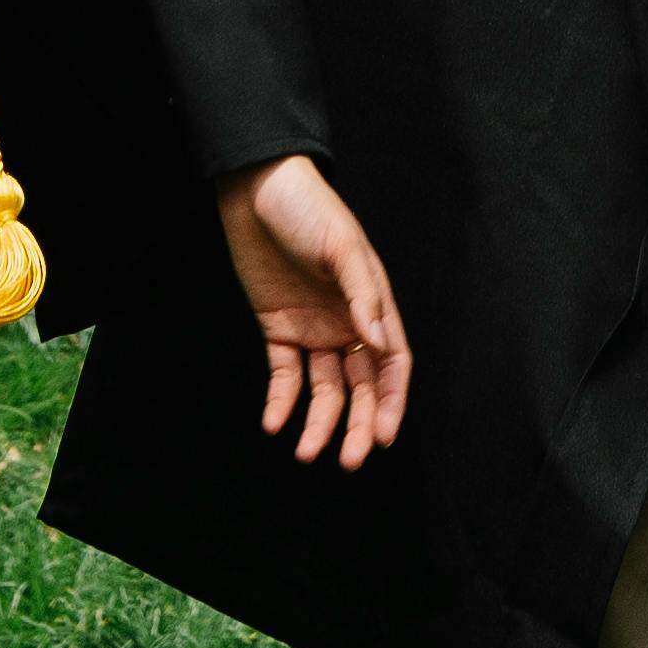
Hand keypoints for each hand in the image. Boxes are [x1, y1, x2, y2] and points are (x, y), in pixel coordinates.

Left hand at [216, 150, 410, 469]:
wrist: (255, 186)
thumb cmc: (307, 207)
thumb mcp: (339, 244)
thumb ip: (361, 294)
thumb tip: (379, 344)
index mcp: (370, 302)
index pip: (391, 362)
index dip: (392, 401)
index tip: (385, 437)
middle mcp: (346, 322)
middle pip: (360, 386)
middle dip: (359, 425)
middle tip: (349, 461)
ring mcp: (312, 328)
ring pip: (323, 389)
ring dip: (319, 422)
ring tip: (306, 452)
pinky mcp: (278, 329)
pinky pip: (284, 375)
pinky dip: (281, 402)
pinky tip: (275, 423)